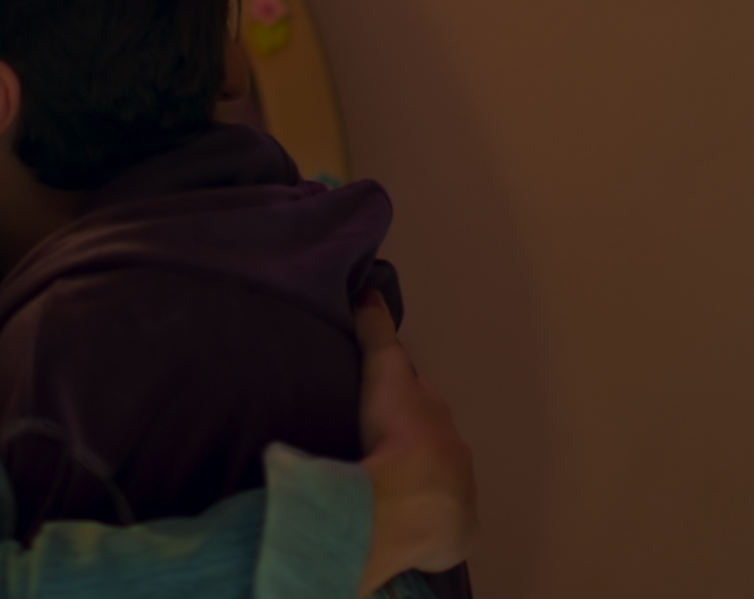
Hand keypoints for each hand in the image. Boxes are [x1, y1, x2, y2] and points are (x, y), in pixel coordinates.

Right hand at [355, 291, 476, 595]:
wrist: (414, 500)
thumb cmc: (400, 432)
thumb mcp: (385, 370)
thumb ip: (376, 332)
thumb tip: (370, 290)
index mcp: (442, 422)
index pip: (422, 406)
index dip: (402, 403)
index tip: (379, 404)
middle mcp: (457, 459)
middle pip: (431, 447)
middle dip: (411, 446)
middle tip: (376, 447)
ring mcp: (458, 500)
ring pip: (435, 487)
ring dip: (415, 485)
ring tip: (383, 487)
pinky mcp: (453, 538)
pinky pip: (434, 527)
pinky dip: (420, 523)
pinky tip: (399, 523)